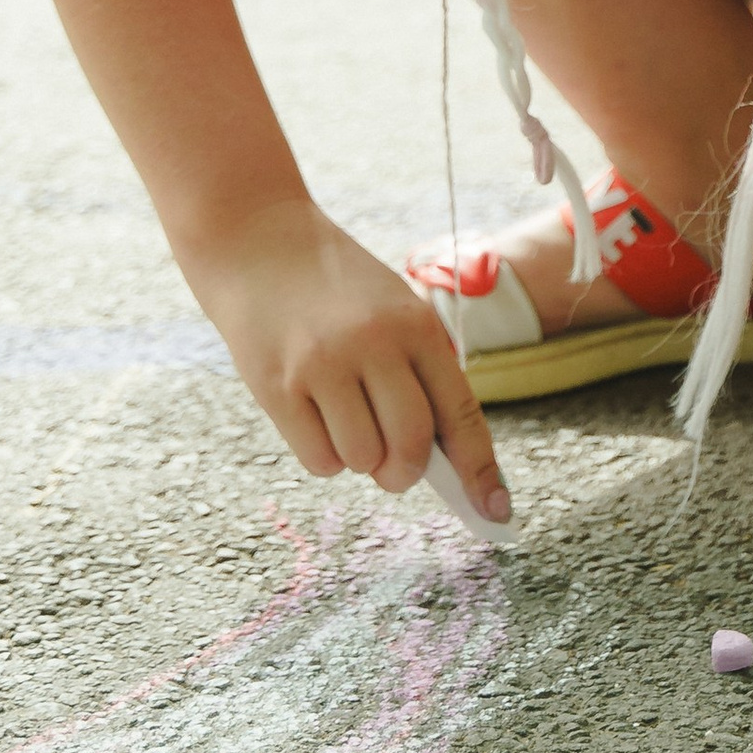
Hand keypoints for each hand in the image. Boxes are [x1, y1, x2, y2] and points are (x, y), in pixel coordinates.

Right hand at [184, 196, 509, 521]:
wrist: (256, 241)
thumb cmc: (335, 289)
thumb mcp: (392, 310)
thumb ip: (418, 373)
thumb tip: (444, 460)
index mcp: (415, 324)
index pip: (460, 412)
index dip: (481, 469)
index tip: (497, 511)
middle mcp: (375, 344)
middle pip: (412, 447)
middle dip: (406, 471)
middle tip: (394, 465)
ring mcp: (324, 366)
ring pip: (364, 460)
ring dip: (359, 458)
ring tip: (342, 416)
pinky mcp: (277, 387)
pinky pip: (319, 460)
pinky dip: (324, 456)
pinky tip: (313, 417)